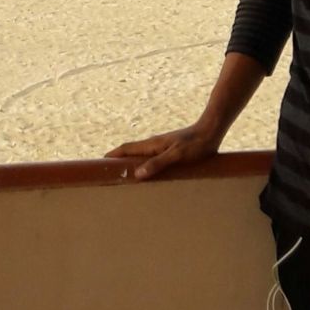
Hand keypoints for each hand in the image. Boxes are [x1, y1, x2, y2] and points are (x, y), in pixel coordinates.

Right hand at [105, 122, 221, 179]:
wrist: (211, 131)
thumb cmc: (195, 144)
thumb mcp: (177, 155)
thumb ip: (158, 163)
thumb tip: (137, 174)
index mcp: (152, 144)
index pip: (126, 148)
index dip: (112, 155)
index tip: (99, 164)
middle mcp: (154, 144)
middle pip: (131, 152)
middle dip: (119, 161)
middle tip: (108, 174)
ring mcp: (162, 146)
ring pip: (142, 155)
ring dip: (131, 164)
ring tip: (125, 178)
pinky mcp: (171, 150)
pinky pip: (152, 158)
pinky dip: (145, 165)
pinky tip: (149, 175)